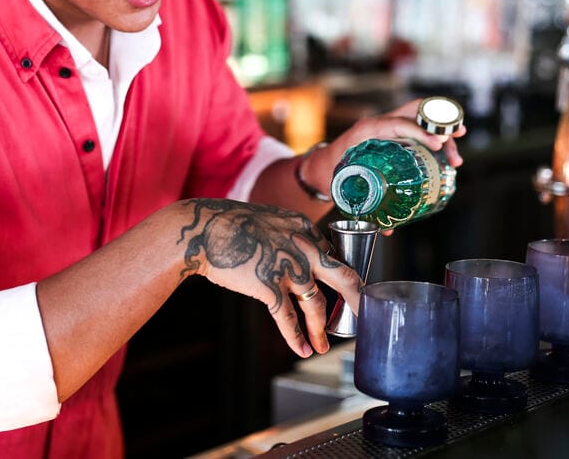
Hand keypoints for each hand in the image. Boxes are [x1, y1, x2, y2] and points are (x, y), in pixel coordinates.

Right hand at [175, 198, 359, 356]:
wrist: (203, 228)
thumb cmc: (229, 223)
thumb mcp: (267, 219)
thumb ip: (286, 235)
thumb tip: (294, 250)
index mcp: (303, 228)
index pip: (331, 255)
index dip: (339, 276)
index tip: (342, 290)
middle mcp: (303, 248)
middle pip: (343, 277)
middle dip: (358, 300)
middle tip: (364, 316)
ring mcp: (288, 268)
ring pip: (316, 305)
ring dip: (321, 329)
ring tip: (324, 347)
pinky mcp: (269, 287)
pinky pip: (288, 318)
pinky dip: (296, 337)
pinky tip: (303, 350)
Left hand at [301, 98, 467, 197]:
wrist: (320, 165)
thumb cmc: (330, 173)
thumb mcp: (344, 187)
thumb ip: (366, 207)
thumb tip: (388, 230)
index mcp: (366, 131)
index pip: (397, 124)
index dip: (419, 132)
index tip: (437, 143)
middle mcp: (380, 124)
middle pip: (416, 111)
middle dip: (440, 121)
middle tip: (458, 136)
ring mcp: (389, 127)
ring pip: (422, 121)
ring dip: (443, 134)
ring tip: (455, 159)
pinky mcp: (394, 135)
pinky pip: (419, 131)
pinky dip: (436, 141)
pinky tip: (447, 158)